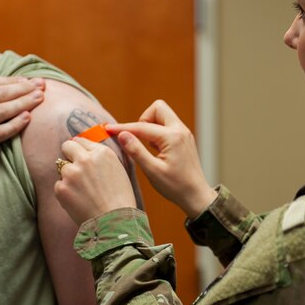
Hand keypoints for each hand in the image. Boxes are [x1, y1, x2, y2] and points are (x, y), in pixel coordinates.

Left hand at [54, 137, 135, 224]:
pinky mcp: (61, 188)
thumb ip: (101, 156)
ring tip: (83, 191)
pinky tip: (79, 200)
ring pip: (62, 167)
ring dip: (68, 176)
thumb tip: (84, 147)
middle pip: (67, 146)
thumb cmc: (120, 198)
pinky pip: (59, 185)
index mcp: (102, 152)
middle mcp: (85, 159)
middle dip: (69, 155)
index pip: (81, 141)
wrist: (114, 221)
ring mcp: (72, 173)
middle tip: (77, 170)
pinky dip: (66, 191)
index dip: (80, 149)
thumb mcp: (118, 169)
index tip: (81, 157)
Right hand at [107, 100, 215, 218]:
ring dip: (151, 126)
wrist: (197, 196)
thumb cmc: (176, 187)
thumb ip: (136, 151)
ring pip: (163, 115)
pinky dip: (158, 132)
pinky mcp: (184, 138)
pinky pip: (168, 125)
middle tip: (138, 139)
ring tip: (148, 147)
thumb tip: (122, 134)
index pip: (142, 127)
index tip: (108, 129)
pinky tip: (156, 149)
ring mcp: (184, 133)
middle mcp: (180, 130)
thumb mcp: (152, 171)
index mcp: (172, 137)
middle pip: (157, 108)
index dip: (123, 128)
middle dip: (143, 120)